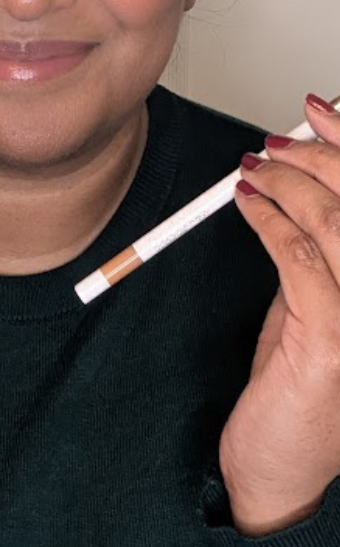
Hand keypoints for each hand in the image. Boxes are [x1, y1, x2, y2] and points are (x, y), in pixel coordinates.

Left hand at [219, 93, 339, 534]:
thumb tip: (295, 181)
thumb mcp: (312, 305)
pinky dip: (269, 220)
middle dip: (323, 155)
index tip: (322, 110)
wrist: (282, 466)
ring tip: (255, 168)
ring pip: (337, 223)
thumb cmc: (301, 389)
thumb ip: (315, 250)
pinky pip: (300, 259)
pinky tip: (245, 203)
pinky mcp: (333, 339)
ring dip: (291, 183)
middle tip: (282, 135)